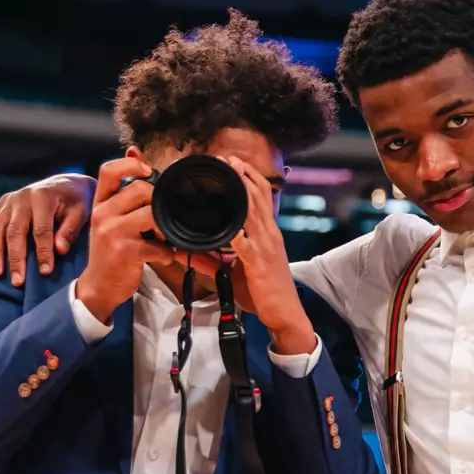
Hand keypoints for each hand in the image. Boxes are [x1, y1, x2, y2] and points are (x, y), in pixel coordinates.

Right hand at [0, 173, 94, 284]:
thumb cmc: (75, 202)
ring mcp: (8, 200)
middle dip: (16, 258)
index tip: (45, 272)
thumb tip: (59, 250)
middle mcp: (22, 197)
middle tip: (17, 281)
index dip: (43, 251)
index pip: (41, 229)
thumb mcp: (80, 212)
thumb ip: (70, 230)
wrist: (63, 184)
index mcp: (43, 197)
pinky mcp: (0, 204)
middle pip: (15, 230)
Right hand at [75, 158, 176, 324]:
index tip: (149, 171)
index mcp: (100, 203)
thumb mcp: (110, 218)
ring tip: (163, 238)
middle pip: (141, 189)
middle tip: (161, 219)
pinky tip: (162, 257)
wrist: (98, 286)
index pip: (108, 170)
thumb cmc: (110, 251)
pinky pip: (159, 246)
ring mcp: (113, 232)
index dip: (131, 164)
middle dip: (160, 202)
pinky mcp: (125, 252)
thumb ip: (123, 191)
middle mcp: (103, 214)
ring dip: (166, 227)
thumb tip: (134, 152)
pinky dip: (167, 254)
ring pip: (152, 214)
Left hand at [218, 156, 314, 355]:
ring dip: (243, 193)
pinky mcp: (259, 264)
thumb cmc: (265, 292)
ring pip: (254, 213)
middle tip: (229, 159)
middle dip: (244, 177)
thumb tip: (187, 252)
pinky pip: (247, 245)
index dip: (250, 179)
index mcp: (268, 234)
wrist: (285, 314)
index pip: (262, 199)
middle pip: (258, 198)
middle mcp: (270, 236)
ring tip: (232, 175)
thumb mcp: (238, 272)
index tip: (235, 163)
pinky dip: (237, 234)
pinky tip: (229, 224)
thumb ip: (214, 260)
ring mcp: (266, 248)